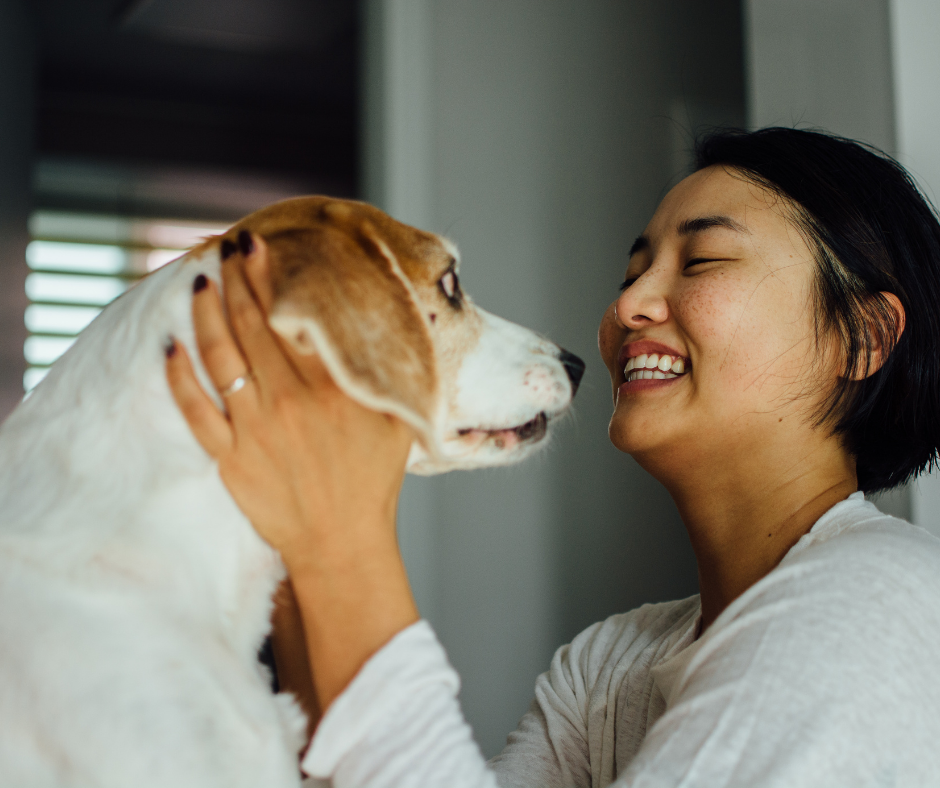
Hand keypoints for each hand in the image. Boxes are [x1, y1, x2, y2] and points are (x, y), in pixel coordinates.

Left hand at [165, 231, 419, 711]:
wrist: (343, 542)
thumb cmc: (372, 481)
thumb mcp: (394, 420)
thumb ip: (381, 375)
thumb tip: (374, 331)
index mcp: (331, 387)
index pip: (291, 317)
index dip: (270, 278)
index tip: (258, 247)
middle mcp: (289, 400)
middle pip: (251, 326)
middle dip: (236, 280)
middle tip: (226, 249)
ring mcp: (255, 428)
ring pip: (219, 357)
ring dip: (206, 314)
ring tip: (200, 283)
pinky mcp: (230, 456)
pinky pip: (195, 409)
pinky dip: (179, 376)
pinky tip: (171, 347)